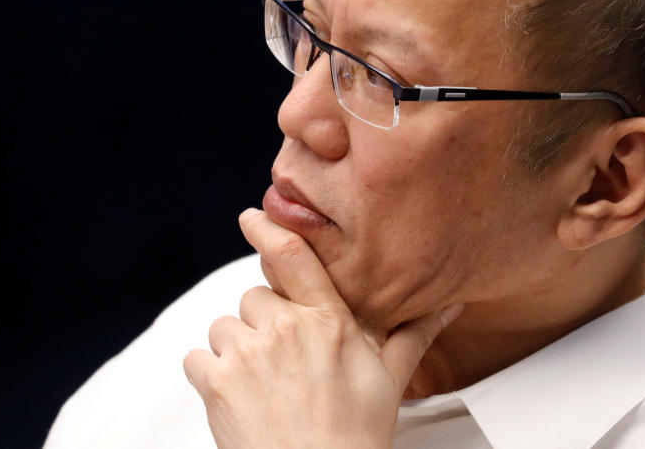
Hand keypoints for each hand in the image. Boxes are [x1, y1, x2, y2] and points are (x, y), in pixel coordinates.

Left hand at [183, 208, 463, 448]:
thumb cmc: (354, 439)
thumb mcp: (389, 383)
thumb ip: (412, 336)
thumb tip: (448, 307)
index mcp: (326, 321)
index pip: (291, 256)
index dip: (267, 228)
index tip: (252, 217)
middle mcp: (283, 328)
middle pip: (254, 297)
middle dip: (262, 322)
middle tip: (282, 360)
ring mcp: (246, 353)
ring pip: (224, 326)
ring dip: (235, 348)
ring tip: (262, 385)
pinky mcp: (215, 381)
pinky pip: (196, 357)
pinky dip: (208, 373)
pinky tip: (236, 397)